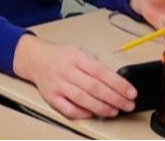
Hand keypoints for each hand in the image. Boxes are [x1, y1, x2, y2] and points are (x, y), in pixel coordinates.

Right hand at [14, 35, 135, 119]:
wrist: (33, 59)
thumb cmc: (60, 56)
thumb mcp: (78, 51)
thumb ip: (95, 64)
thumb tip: (114, 80)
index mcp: (75, 57)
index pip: (101, 72)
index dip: (118, 84)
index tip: (131, 92)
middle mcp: (66, 71)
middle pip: (94, 88)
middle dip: (115, 98)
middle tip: (128, 104)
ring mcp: (58, 85)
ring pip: (83, 100)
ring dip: (102, 107)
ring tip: (115, 111)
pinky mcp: (51, 97)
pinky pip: (68, 109)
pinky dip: (82, 113)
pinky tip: (93, 113)